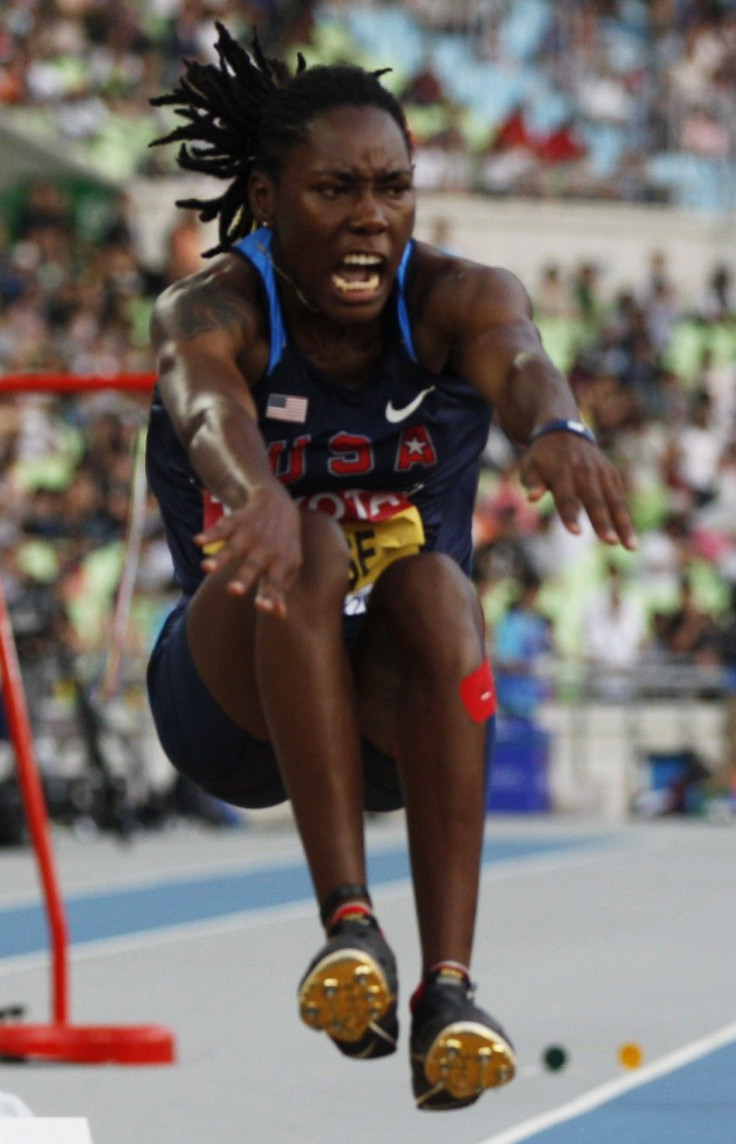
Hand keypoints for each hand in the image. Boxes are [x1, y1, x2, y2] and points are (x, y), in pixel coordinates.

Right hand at [194, 483, 301, 616]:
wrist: (278, 505)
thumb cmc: (282, 547)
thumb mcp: (288, 567)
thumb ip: (280, 590)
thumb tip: (278, 614)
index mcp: (280, 562)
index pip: (274, 582)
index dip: (270, 595)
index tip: (264, 608)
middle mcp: (264, 549)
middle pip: (252, 566)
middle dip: (243, 579)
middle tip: (233, 591)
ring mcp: (248, 536)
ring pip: (232, 549)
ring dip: (219, 558)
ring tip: (206, 568)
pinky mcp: (235, 523)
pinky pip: (220, 529)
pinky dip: (209, 534)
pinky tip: (198, 541)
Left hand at [520, 433, 636, 550]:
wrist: (563, 430)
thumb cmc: (541, 457)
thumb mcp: (529, 465)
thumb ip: (532, 482)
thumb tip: (531, 497)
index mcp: (561, 470)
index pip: (566, 496)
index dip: (569, 514)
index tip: (575, 532)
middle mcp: (585, 471)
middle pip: (595, 500)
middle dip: (603, 522)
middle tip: (610, 542)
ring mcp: (601, 472)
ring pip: (615, 501)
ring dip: (623, 524)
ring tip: (631, 547)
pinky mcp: (612, 474)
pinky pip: (620, 498)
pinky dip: (625, 517)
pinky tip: (630, 539)